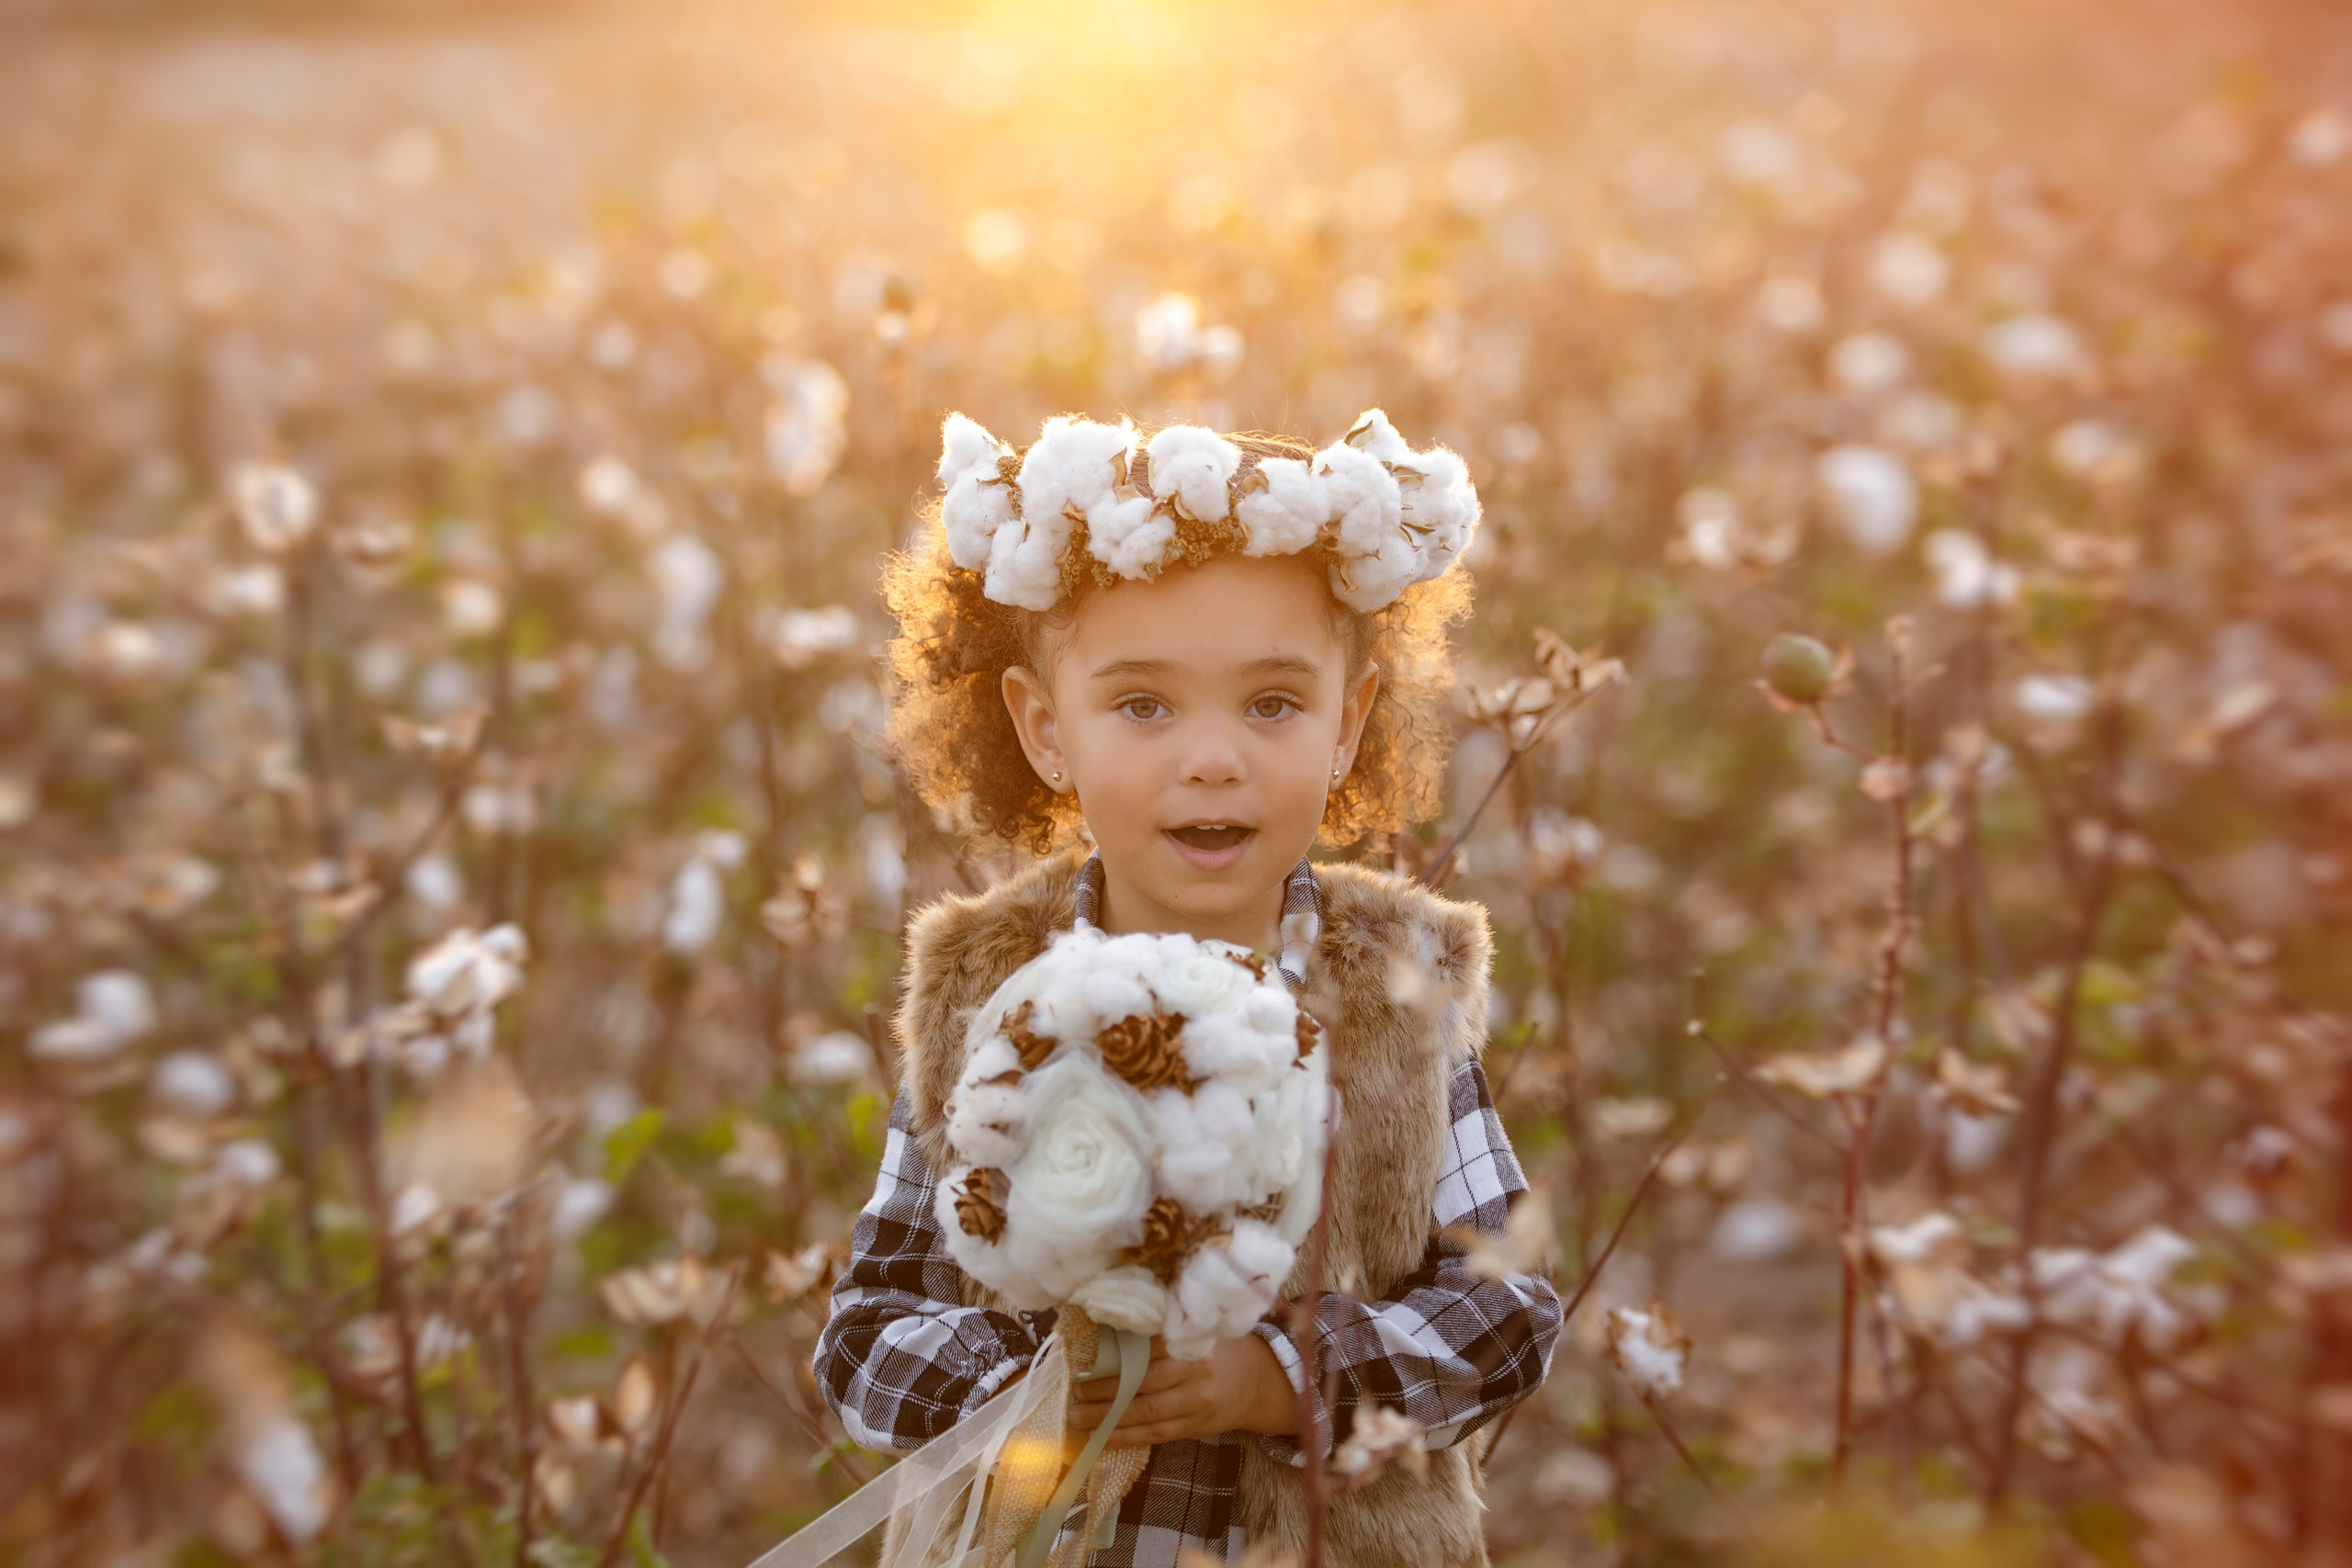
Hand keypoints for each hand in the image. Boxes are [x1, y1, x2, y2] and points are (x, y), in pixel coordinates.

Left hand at [1067, 1334, 1301, 1448]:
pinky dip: (1126, 1438)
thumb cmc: (1220, 1350)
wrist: (1258, 1383)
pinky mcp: (1194, 1427)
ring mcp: (1196, 1404)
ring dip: (1108, 1417)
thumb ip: (1164, 1331)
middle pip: (1143, 1382)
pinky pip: (1155, 1435)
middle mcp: (1196, 1373)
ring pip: (1146, 1413)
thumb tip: (1109, 1328)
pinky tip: (1101, 1438)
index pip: (1149, 1346)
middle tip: (1075, 1390)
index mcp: (1195, 1342)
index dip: (1118, 1352)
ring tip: (1077, 1417)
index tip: (1088, 1354)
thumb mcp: (1200, 1330)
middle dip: (1106, 1388)